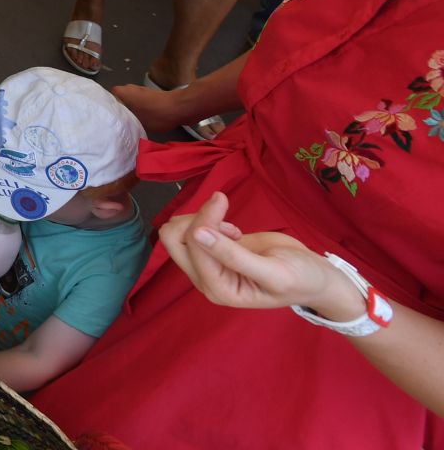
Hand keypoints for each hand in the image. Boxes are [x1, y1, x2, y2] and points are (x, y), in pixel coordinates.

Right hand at [111, 82, 189, 136]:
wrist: (180, 108)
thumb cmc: (156, 114)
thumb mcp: (136, 122)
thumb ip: (124, 122)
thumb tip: (117, 126)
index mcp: (121, 92)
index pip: (106, 102)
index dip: (108, 113)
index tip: (109, 123)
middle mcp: (128, 88)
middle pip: (119, 103)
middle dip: (120, 113)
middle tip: (120, 126)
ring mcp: (140, 90)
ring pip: (130, 103)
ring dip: (132, 113)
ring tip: (133, 126)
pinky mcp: (151, 95)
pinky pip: (141, 104)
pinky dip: (141, 111)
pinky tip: (144, 122)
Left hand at [162, 193, 361, 319]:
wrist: (316, 277)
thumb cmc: (300, 279)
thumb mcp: (274, 272)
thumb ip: (234, 255)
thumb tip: (198, 233)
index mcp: (217, 289)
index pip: (193, 247)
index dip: (204, 219)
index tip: (223, 198)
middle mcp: (206, 278)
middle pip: (173, 240)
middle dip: (196, 219)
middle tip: (224, 212)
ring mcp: (207, 264)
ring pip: (179, 233)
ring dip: (202, 220)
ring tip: (234, 229)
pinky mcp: (213, 251)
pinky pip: (193, 230)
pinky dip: (208, 221)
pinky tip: (234, 231)